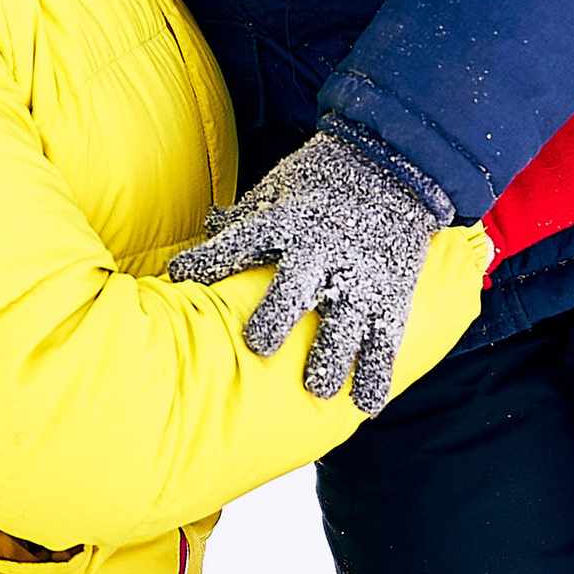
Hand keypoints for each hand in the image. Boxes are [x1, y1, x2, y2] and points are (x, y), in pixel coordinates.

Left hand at [168, 130, 447, 417]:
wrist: (394, 168)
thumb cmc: (323, 182)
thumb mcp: (281, 188)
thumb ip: (246, 215)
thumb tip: (207, 224)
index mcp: (288, 223)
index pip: (242, 240)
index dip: (210, 258)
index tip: (179, 273)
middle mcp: (323, 251)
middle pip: (297, 286)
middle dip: (278, 315)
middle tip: (261, 344)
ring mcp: (361, 277)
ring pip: (346, 322)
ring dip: (332, 357)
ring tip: (317, 388)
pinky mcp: (391, 295)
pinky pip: (387, 340)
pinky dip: (377, 374)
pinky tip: (365, 405)